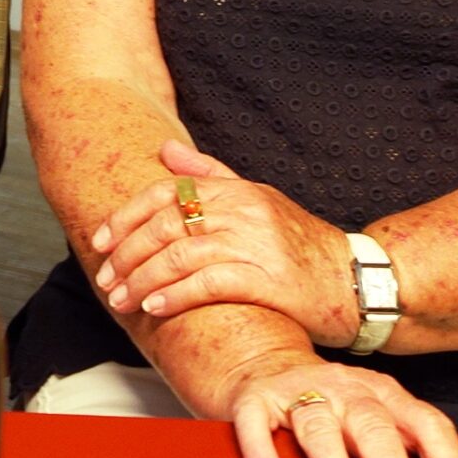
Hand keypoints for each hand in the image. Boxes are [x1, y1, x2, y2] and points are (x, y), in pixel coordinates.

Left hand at [92, 142, 359, 344]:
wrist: (356, 281)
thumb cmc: (302, 245)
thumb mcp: (259, 199)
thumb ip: (211, 177)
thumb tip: (166, 150)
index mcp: (238, 191)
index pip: (167, 192)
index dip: (128, 215)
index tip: (101, 240)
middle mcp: (244, 211)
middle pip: (167, 224)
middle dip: (128, 253)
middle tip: (106, 278)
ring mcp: (257, 244)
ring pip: (181, 255)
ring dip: (143, 279)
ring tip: (121, 299)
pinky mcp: (269, 280)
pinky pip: (210, 284)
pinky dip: (176, 295)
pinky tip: (155, 307)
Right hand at [219, 350, 457, 457]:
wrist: (260, 359)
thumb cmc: (330, 404)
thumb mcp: (373, 417)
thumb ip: (403, 449)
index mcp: (385, 394)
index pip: (428, 426)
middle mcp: (347, 389)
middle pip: (376, 429)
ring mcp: (300, 392)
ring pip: (319, 429)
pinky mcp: (255, 400)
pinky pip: (257, 425)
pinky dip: (262, 452)